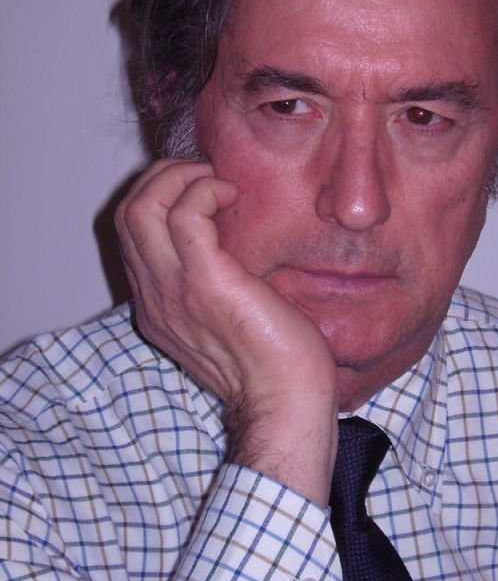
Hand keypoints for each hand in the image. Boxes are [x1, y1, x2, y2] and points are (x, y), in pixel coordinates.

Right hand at [115, 159, 338, 507]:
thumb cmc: (274, 362)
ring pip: (142, 208)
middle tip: (207, 177)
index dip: (160, 196)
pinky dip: (204, 191)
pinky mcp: (205, 283)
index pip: (131, 234)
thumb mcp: (229, 317)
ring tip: (218, 183)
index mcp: (157, 306)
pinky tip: (233, 196)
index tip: (200, 188)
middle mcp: (155, 297)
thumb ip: (215, 283)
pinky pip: (185, 214)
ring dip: (180, 178)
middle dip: (163, 177)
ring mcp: (174, 290)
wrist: (287, 403)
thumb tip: (233, 239)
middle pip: (127, 214)